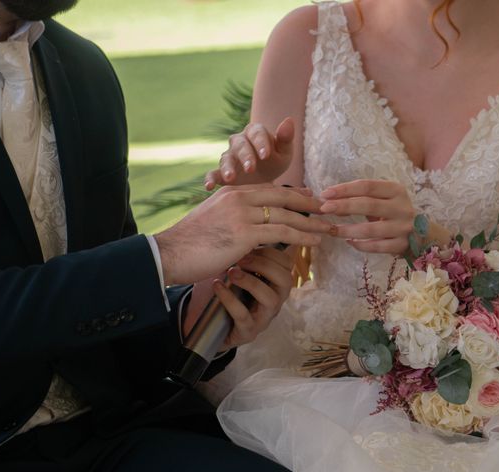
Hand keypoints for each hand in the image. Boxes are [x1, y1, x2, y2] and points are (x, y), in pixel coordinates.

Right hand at [155, 184, 329, 284]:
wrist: (169, 254)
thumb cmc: (190, 244)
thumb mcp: (214, 221)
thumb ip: (233, 219)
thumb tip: (249, 231)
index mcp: (231, 192)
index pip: (270, 189)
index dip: (293, 193)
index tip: (310, 198)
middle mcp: (239, 198)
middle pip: (283, 197)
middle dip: (309, 203)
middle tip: (329, 209)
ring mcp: (242, 214)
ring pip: (286, 215)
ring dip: (312, 222)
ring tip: (329, 228)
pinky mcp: (244, 233)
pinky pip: (282, 232)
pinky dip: (302, 236)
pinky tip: (315, 240)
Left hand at [183, 247, 293, 348]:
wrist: (202, 316)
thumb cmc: (223, 284)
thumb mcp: (236, 262)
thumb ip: (247, 244)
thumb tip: (254, 212)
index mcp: (275, 281)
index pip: (287, 262)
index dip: (272, 250)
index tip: (251, 239)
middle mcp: (274, 299)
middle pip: (286, 279)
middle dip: (263, 264)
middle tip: (240, 256)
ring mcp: (262, 317)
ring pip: (271, 299)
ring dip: (250, 282)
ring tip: (230, 271)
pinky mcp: (247, 332)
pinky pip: (244, 316)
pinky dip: (230, 299)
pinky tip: (217, 286)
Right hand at [204, 118, 294, 188]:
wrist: (265, 180)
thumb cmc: (275, 162)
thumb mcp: (284, 153)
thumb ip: (285, 138)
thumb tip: (289, 120)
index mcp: (255, 132)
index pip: (256, 132)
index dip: (260, 143)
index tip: (266, 155)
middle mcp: (239, 142)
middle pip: (240, 145)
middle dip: (245, 156)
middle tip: (250, 169)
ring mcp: (229, 157)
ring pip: (226, 159)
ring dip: (227, 168)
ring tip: (230, 179)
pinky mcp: (221, 172)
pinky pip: (212, 173)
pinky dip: (209, 179)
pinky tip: (208, 186)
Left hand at [320, 180, 414, 254]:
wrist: (422, 234)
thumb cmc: (393, 212)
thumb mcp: (383, 199)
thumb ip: (361, 198)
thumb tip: (329, 201)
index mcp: (396, 190)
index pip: (367, 186)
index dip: (345, 189)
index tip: (325, 193)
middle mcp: (402, 207)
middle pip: (368, 205)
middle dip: (343, 206)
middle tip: (324, 209)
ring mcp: (403, 227)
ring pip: (370, 229)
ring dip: (347, 229)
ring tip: (332, 230)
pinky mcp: (402, 245)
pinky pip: (376, 246)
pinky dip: (360, 245)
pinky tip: (349, 242)